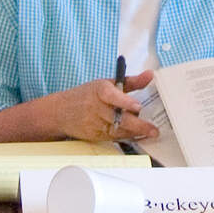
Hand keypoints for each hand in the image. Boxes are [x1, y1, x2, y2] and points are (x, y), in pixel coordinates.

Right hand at [40, 71, 157, 141]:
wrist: (61, 112)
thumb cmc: (86, 95)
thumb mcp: (107, 83)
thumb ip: (131, 81)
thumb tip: (150, 75)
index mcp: (99, 90)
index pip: (112, 96)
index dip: (125, 101)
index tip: (138, 106)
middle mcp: (96, 107)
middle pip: (118, 118)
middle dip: (137, 125)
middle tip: (153, 129)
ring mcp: (94, 123)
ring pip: (118, 130)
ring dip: (135, 132)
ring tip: (149, 132)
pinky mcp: (94, 135)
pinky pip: (113, 137)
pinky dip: (126, 136)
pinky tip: (137, 135)